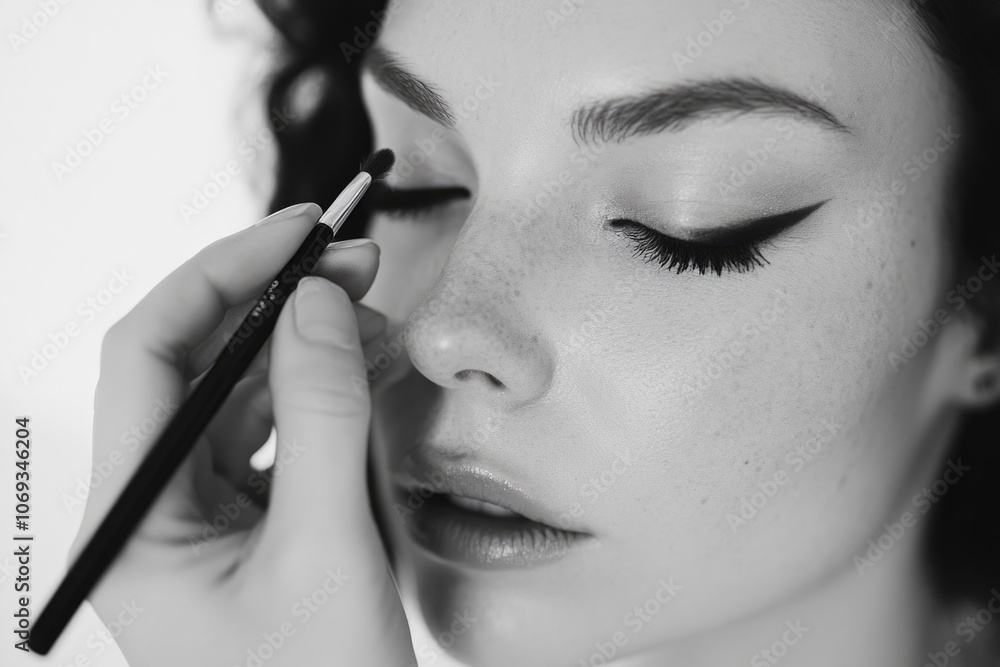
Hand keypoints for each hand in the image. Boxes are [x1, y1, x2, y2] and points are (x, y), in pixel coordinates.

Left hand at [68, 203, 414, 665]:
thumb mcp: (328, 551)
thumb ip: (323, 418)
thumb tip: (317, 302)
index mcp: (136, 520)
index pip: (151, 356)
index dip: (219, 276)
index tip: (298, 232)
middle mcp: (156, 511)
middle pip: (199, 368)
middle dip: (277, 305)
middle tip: (358, 265)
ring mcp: (202, 521)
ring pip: (244, 399)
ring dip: (308, 350)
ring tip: (380, 321)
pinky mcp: (248, 530)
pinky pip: (277, 439)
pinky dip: (323, 399)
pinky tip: (370, 372)